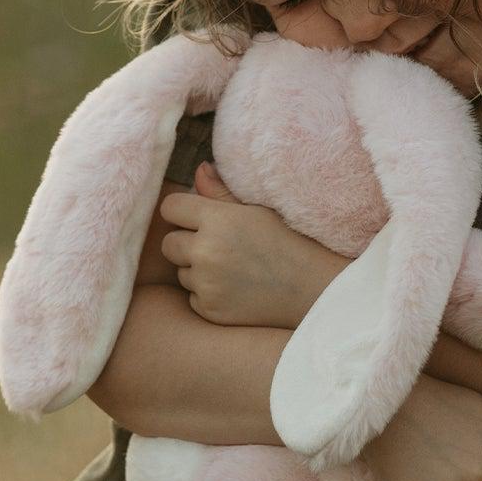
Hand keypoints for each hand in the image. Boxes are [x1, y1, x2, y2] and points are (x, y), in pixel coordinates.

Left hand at [157, 162, 347, 328]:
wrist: (312, 289)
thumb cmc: (288, 242)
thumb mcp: (257, 210)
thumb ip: (221, 191)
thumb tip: (198, 171)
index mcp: (217, 220)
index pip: (170, 208)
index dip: (182, 212)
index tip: (197, 218)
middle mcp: (206, 252)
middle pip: (169, 243)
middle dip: (186, 243)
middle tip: (218, 246)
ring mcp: (206, 284)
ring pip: (181, 272)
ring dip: (197, 270)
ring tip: (233, 269)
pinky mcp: (209, 310)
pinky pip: (193, 297)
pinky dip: (207, 295)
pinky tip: (235, 289)